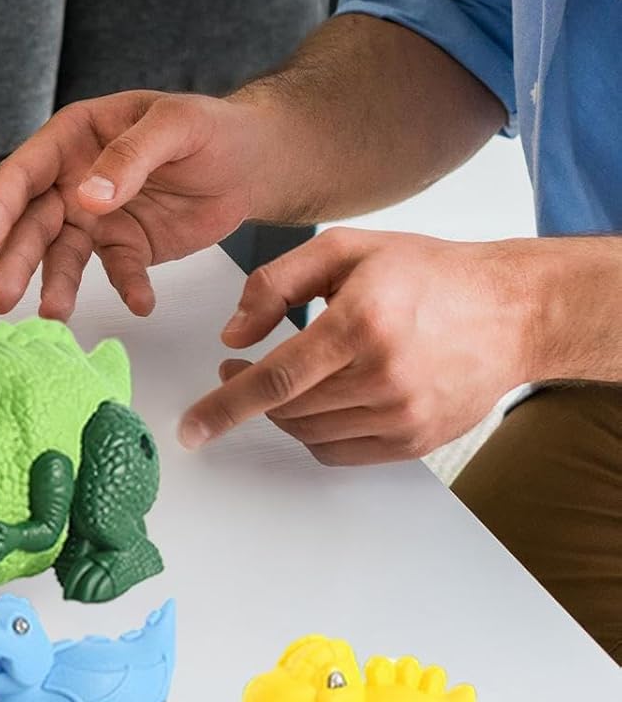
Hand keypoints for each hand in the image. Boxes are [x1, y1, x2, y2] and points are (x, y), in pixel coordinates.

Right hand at [0, 92, 266, 319]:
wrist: (254, 161)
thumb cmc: (210, 127)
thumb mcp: (175, 125)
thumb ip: (130, 157)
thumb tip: (88, 196)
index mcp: (74, 137)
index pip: (24, 172)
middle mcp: (73, 180)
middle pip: (33, 222)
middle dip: (14, 260)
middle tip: (0, 297)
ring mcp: (96, 218)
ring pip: (63, 255)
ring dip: (56, 285)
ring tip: (54, 314)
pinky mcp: (126, 247)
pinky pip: (118, 272)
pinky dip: (127, 288)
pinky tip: (140, 303)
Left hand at [176, 229, 531, 463]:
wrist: (510, 310)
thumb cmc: (426, 273)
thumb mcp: (345, 250)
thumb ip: (276, 283)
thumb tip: (232, 334)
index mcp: (362, 324)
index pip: (277, 379)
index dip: (225, 405)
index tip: (191, 427)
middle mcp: (384, 377)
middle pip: (288, 410)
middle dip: (246, 395)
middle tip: (236, 368)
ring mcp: (403, 415)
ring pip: (310, 433)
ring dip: (281, 412)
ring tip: (283, 377)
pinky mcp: (416, 440)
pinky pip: (341, 452)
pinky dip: (314, 432)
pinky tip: (316, 401)